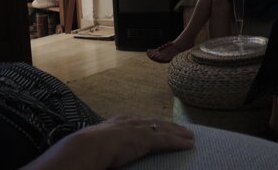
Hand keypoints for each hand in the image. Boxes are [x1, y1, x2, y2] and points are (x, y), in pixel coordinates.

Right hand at [22, 116, 193, 169]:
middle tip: (182, 129)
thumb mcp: (97, 146)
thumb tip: (104, 156)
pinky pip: (167, 141)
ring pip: (164, 129)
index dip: (151, 124)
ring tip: (190, 136)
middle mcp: (130, 122)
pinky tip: (189, 144)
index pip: (139, 122)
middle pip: (154, 123)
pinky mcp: (145, 140)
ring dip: (178, 133)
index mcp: (117, 123)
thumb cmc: (87, 150)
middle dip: (169, 126)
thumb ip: (105, 148)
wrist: (88, 146)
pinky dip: (179, 142)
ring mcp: (138, 130)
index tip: (158, 124)